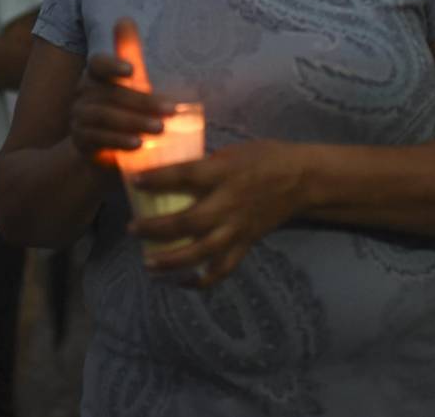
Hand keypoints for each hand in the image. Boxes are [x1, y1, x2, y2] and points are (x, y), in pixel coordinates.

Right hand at [69, 52, 174, 169]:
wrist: (105, 148)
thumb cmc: (123, 108)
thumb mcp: (131, 82)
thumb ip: (129, 52)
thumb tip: (124, 19)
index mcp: (95, 75)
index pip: (98, 64)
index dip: (112, 65)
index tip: (132, 70)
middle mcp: (83, 94)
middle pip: (110, 94)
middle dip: (142, 102)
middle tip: (171, 110)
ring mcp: (79, 118)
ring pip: (104, 116)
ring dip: (133, 122)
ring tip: (160, 129)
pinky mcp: (81, 141)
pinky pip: (98, 138)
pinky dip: (118, 141)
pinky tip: (138, 144)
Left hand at [126, 139, 307, 286]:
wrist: (303, 179)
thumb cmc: (264, 158)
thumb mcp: (230, 152)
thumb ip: (201, 164)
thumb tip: (168, 171)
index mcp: (223, 174)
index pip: (184, 176)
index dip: (157, 180)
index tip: (133, 182)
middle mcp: (229, 204)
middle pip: (188, 222)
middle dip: (156, 229)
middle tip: (131, 229)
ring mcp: (237, 228)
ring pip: (202, 252)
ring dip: (173, 261)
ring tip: (149, 264)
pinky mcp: (246, 244)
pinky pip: (222, 269)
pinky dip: (201, 280)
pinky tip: (181, 282)